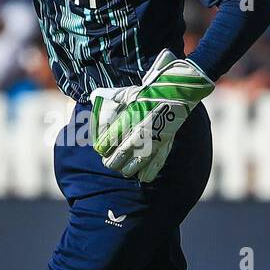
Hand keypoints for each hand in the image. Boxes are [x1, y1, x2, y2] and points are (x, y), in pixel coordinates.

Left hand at [90, 50, 213, 183]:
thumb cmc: (149, 92)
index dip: (103, 146)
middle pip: (121, 153)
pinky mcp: (165, 143)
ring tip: (122, 170)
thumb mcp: (128, 93)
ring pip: (136, 161)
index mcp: (129, 117)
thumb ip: (112, 98)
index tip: (100, 149)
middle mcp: (140, 130)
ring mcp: (154, 138)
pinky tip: (142, 177)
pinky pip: (157, 162)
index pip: (110, 138)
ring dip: (127, 168)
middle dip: (112, 161)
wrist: (175, 91)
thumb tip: (94, 96)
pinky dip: (149, 171)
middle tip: (108, 163)